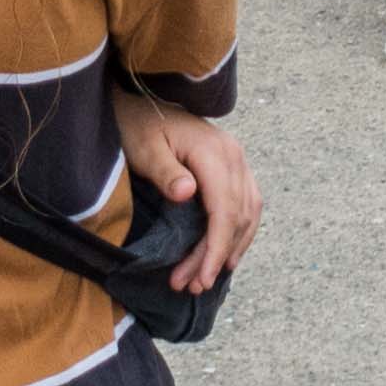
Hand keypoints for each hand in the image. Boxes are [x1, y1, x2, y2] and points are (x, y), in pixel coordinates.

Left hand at [111, 91, 255, 293]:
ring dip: (230, 248)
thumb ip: (165, 172)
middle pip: (235, 217)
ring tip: (206, 278)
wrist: (141, 98)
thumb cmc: (137, 124)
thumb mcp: (144, 147)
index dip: (216, 249)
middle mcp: (234, 156)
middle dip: (216, 256)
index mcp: (214, 153)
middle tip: (191, 286)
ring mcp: (237, 160)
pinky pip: (247, 203)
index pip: (225, 211)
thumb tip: (188, 195)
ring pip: (247, 213)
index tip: (201, 278)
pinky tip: (228, 253)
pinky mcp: (233, 166)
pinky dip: (240, 232)